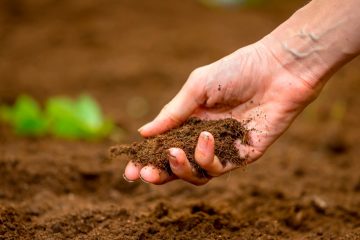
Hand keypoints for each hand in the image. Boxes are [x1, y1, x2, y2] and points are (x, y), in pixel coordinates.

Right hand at [123, 40, 319, 184]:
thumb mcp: (197, 88)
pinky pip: (218, 168)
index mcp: (190, 121)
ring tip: (174, 151)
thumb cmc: (236, 71)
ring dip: (181, 168)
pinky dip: (206, 157)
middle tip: (145, 174)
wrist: (277, 70)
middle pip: (177, 166)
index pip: (164, 146)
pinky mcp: (242, 155)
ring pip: (196, 173)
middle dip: (159, 174)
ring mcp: (223, 148)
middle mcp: (203, 138)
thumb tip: (143, 133)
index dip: (147, 159)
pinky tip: (206, 137)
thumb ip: (172, 112)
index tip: (130, 169)